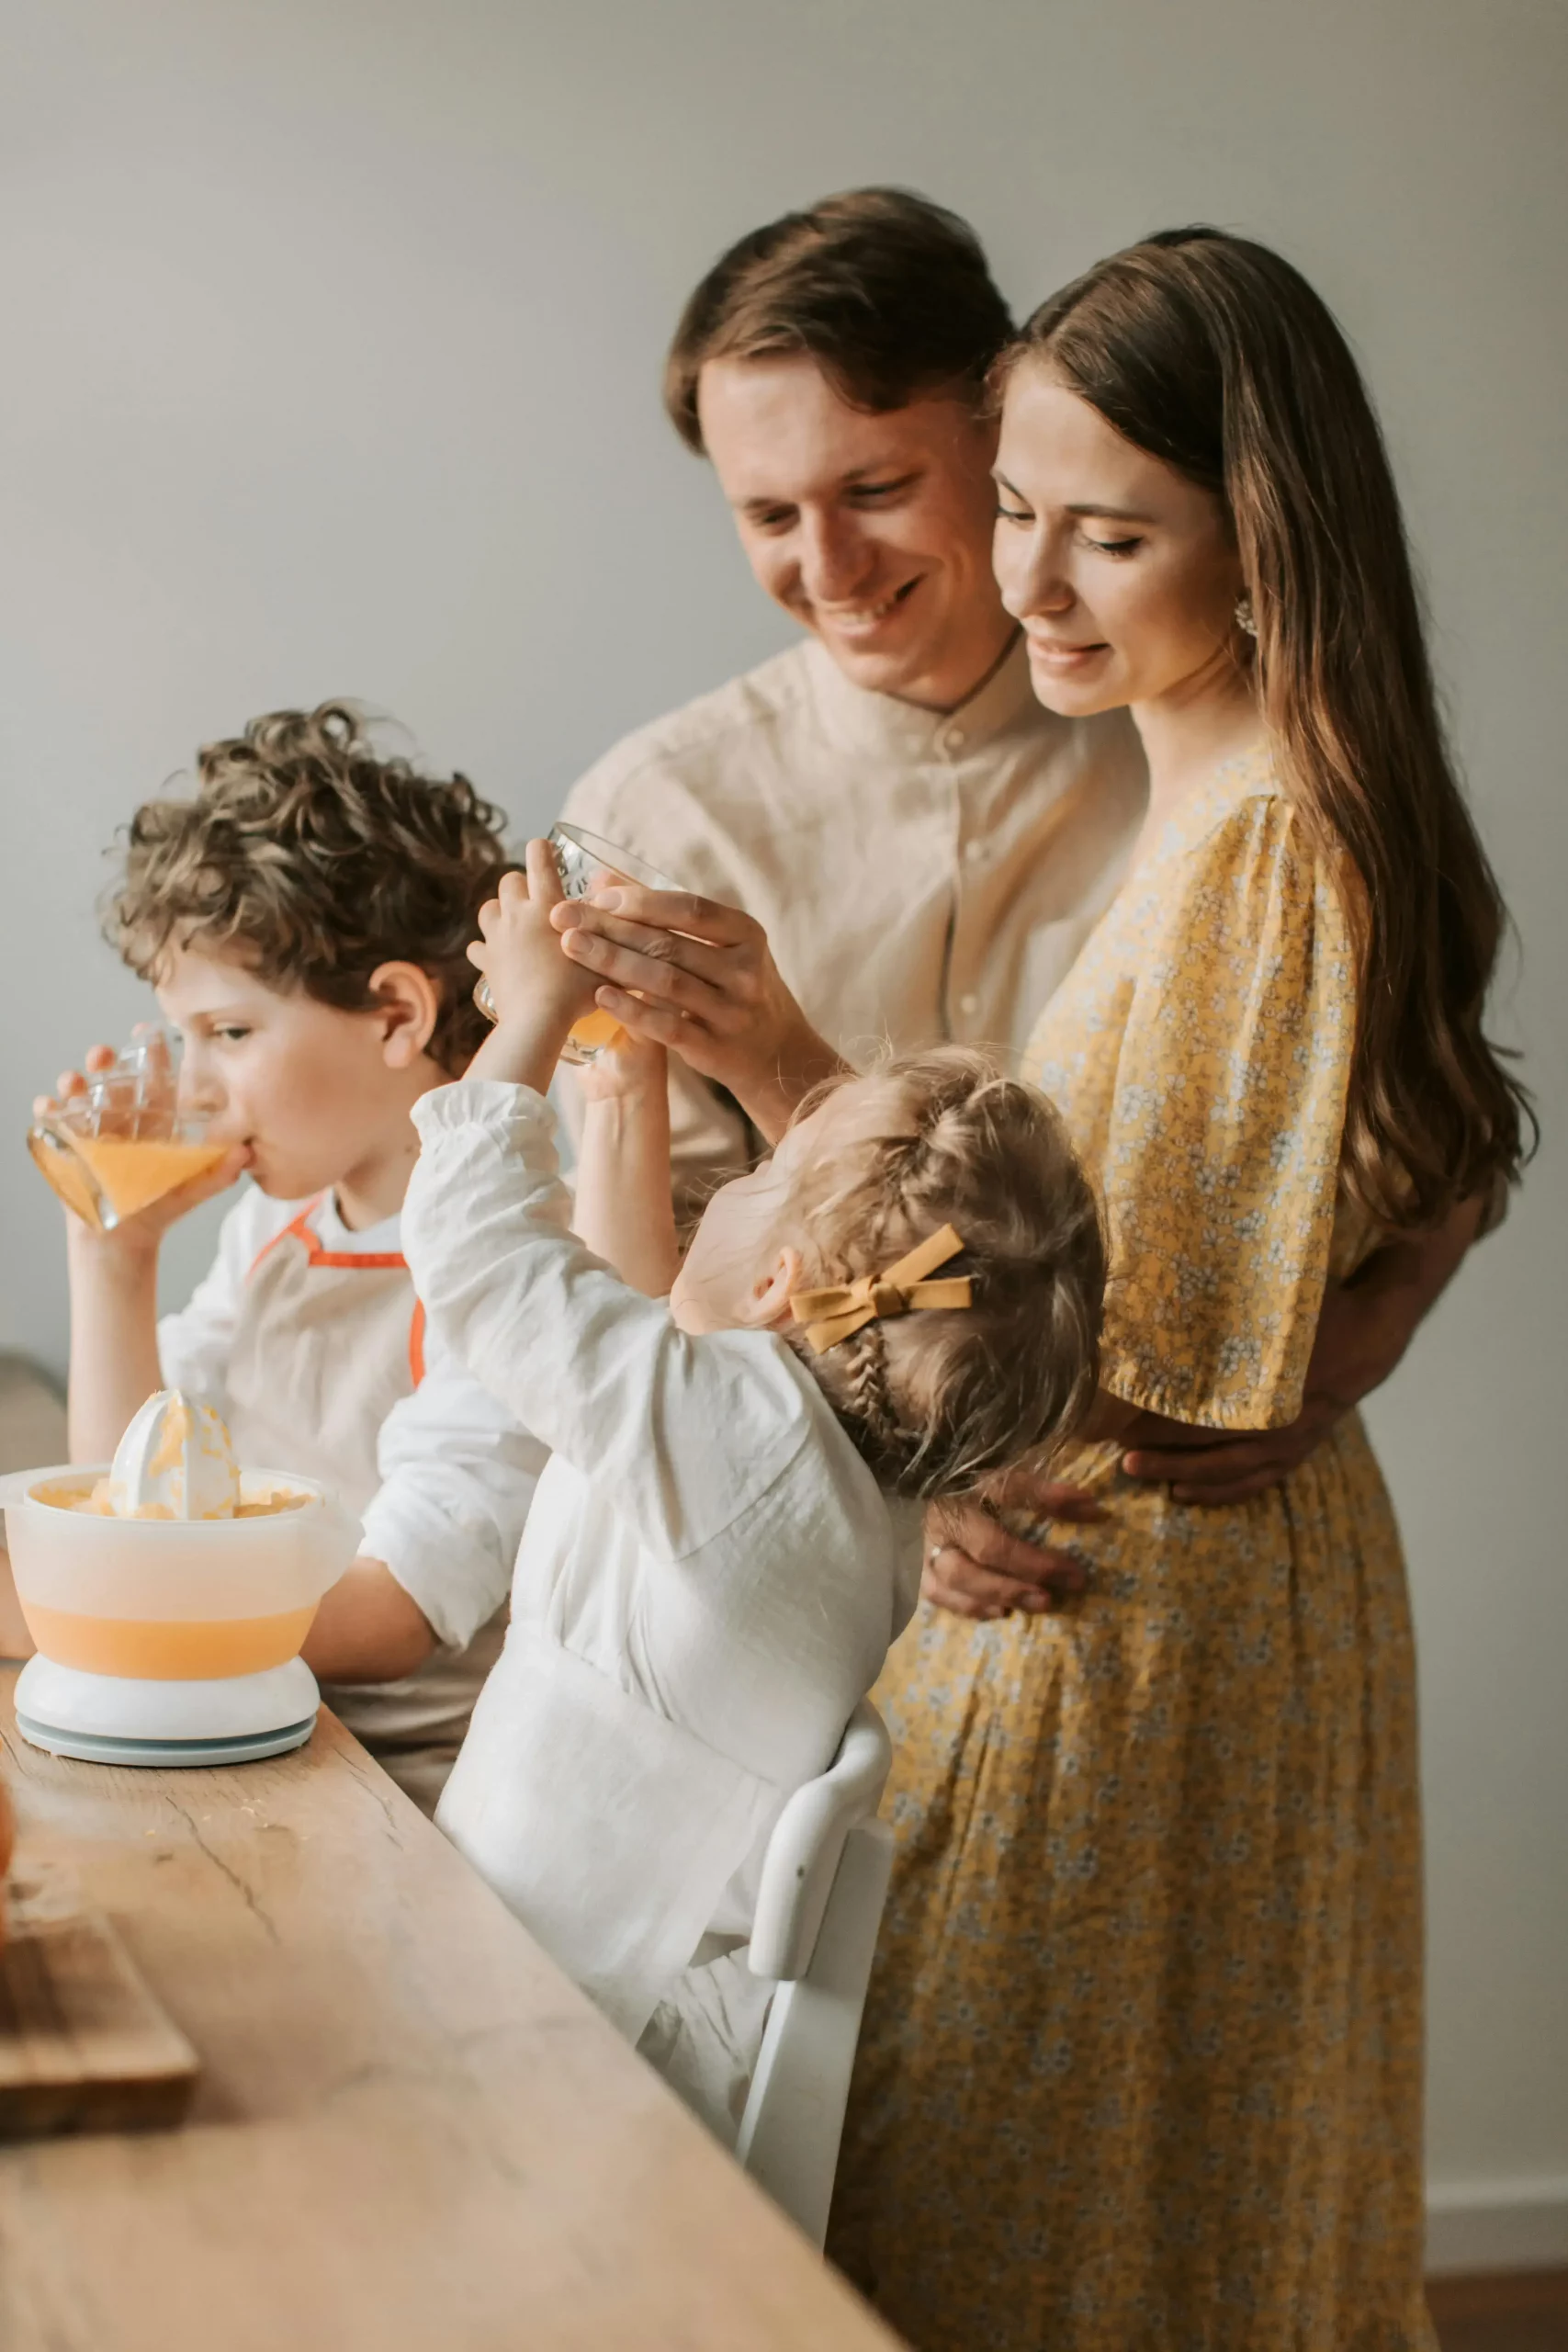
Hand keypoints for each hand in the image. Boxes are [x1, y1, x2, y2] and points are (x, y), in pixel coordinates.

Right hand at [37, 1041, 246, 1259]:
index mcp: (153, 1119)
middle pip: (110, 1077)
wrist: (125, 1240)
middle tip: (103, 1056)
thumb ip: (219, 1172)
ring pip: (79, 1093)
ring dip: (74, 1080)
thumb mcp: (192, 1188)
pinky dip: (48, 1110)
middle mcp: (121, 1117)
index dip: (150, 1054)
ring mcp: (92, 1129)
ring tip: (75, 1082)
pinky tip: (51, 1107)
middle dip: (104, 1059)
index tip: (148, 1032)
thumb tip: (246, 1153)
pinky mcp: (69, 1146)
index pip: (153, 1079)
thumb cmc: (160, 1207)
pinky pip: (53, 1121)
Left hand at [468, 843, 600, 1032]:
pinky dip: (486, 949)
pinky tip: (498, 958)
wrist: (538, 1022)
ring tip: (514, 928)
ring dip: (499, 913)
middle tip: (536, 903)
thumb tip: (634, 931)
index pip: (539, 859)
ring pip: (487, 908)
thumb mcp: (607, 962)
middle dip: (520, 886)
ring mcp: (497, 936)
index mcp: (549, 906)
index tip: (545, 851)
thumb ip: (616, 944)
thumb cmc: (578, 991)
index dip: (542, 850)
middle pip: (508, 880)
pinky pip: (477, 947)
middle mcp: (518, 913)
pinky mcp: (486, 961)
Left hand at [550, 885, 842, 1142]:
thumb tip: (602, 879)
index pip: (690, 909)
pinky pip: (668, 1027)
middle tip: (564, 917)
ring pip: (666, 983)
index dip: (642, 901)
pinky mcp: (716, 1048)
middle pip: (669, 944)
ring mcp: (733, 1012)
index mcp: (748, 935)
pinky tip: (599, 996)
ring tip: (572, 947)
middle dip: (611, 928)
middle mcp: (745, 971)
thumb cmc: (736, 986)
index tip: (597, 896)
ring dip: (613, 962)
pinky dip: (632, 1010)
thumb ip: (664, 913)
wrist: (776, 1053)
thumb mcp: (719, 945)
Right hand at [922, 1467, 1107, 1619]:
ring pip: (962, 1575)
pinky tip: (1002, 1612)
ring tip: (1044, 1602)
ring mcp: (928, 1545)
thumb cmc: (966, 1488)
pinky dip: (971, 1606)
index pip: (1010, 1488)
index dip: (1051, 1498)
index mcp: (965, 1483)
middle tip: (1074, 1578)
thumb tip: (1093, 1507)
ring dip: (1005, 1591)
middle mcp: (946, 1515)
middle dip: (1034, 1565)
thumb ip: (1041, 1491)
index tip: (1093, 1509)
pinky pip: (939, 1594)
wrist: (915, 1498)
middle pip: (989, 1545)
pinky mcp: (919, 1570)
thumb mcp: (999, 1478)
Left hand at [1119, 1271, 1413, 1502]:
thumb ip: (1224, 1312)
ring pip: (1225, 1472)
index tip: (1111, 1421)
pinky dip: (1219, 1492)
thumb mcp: (1272, 1305)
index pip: (1194, 1415)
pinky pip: (1253, 1483)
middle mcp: (1274, 1425)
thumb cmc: (1315, 1314)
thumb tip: (1162, 1299)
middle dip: (1155, 1452)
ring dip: (1179, 1474)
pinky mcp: (1296, 1454)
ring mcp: (1287, 1445)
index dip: (1149, 1421)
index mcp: (1264, 1390)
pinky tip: (1185, 1493)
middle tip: (1112, 1451)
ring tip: (1134, 1471)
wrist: (1368, 1340)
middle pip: (1203, 1448)